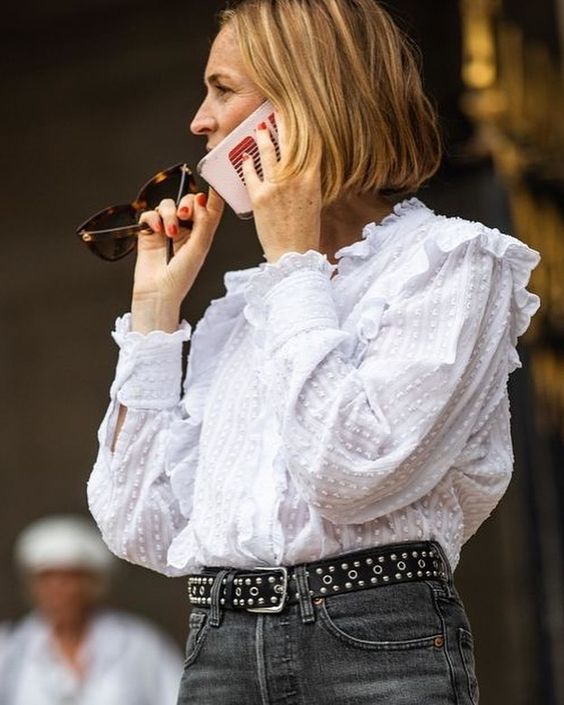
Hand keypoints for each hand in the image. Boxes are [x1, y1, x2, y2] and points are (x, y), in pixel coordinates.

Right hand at [131, 188, 223, 332]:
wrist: (158, 292)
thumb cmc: (181, 277)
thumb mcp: (198, 248)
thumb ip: (203, 223)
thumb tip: (201, 201)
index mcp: (202, 234)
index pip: (210, 210)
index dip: (213, 195)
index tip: (214, 181)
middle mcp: (186, 230)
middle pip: (187, 202)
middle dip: (186, 204)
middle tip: (184, 215)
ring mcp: (166, 230)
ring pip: (167, 206)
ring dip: (168, 214)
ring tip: (169, 232)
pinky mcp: (149, 233)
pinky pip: (149, 214)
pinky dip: (152, 218)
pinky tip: (156, 230)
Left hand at [241, 116, 321, 262]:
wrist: (293, 255)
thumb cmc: (304, 232)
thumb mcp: (314, 201)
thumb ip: (307, 179)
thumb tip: (300, 164)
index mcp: (312, 178)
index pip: (309, 142)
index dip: (302, 125)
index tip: (296, 114)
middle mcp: (295, 178)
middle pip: (288, 140)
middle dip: (282, 121)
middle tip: (276, 110)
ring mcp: (276, 185)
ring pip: (267, 150)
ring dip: (261, 136)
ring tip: (258, 128)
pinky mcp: (259, 195)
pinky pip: (251, 171)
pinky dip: (248, 162)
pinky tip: (246, 157)